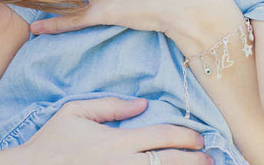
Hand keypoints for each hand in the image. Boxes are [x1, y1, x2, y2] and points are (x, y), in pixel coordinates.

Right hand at [19, 97, 212, 164]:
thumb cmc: (52, 141)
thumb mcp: (76, 112)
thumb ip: (110, 105)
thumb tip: (142, 104)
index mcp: (118, 142)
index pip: (162, 136)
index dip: (185, 136)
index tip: (199, 137)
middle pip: (170, 162)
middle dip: (195, 160)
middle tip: (210, 158)